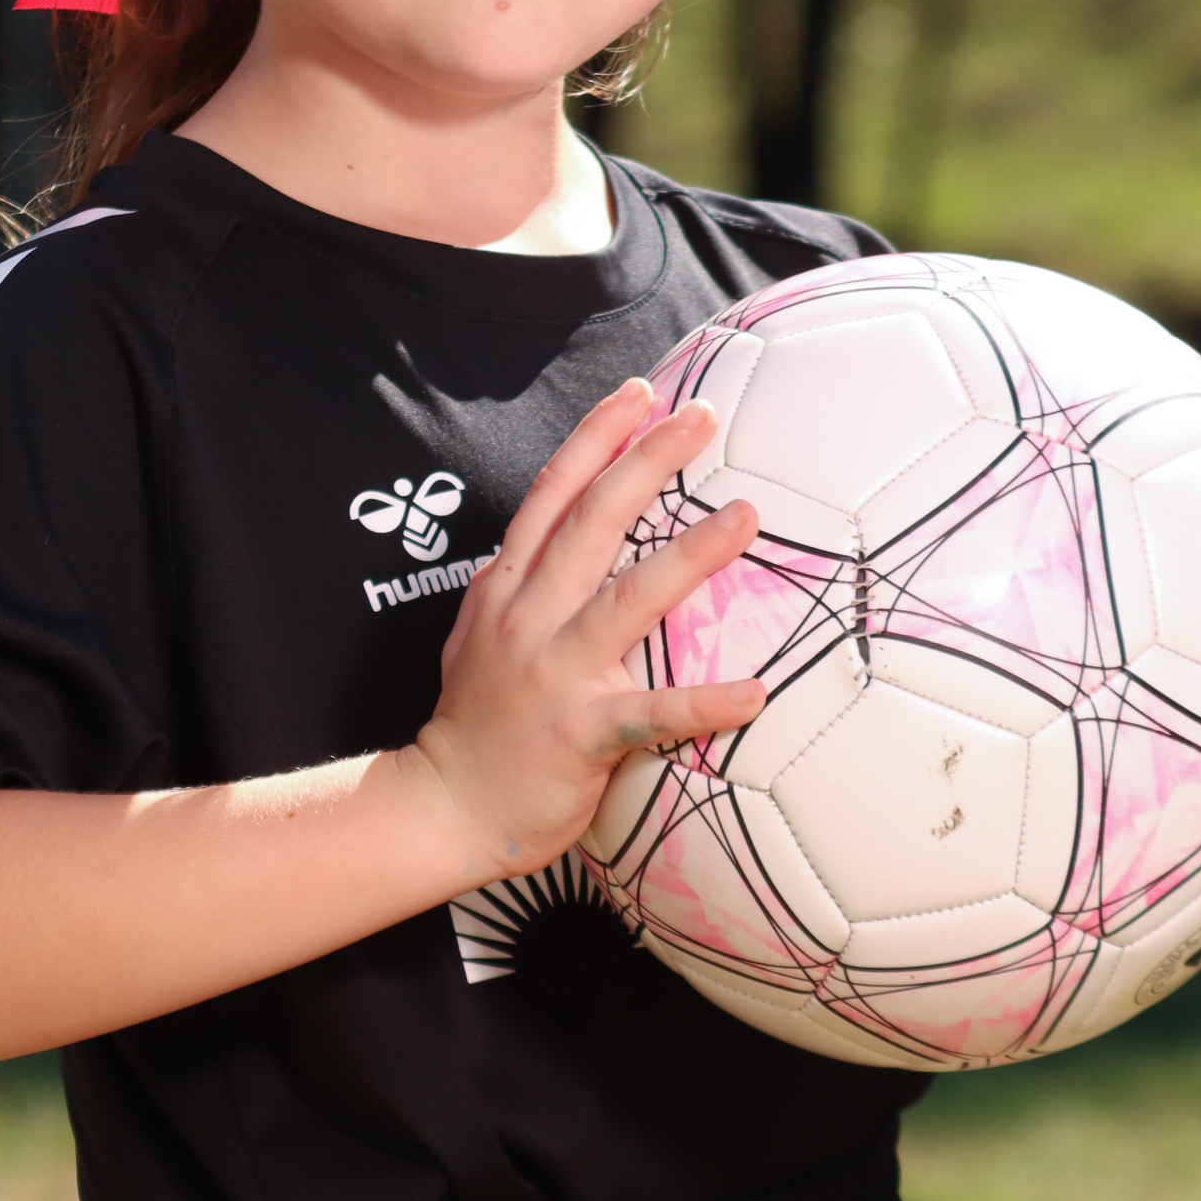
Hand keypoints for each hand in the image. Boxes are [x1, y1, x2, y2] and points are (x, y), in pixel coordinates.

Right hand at [410, 377, 763, 883]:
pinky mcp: (579, 734)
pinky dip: (703, 703)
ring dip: (689, 554)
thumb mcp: (482, 631)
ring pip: (627, 599)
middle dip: (646, 462)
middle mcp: (529, 617)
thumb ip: (521, 583)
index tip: (641, 394)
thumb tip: (561, 538)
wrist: (445, 806)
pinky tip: (755, 692)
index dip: (597, 439)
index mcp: (508, 587)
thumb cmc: (477, 721)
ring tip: (745, 515)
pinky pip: (650, 714)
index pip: (554, 494)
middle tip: (701, 418)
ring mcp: (552, 672)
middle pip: (592, 521)